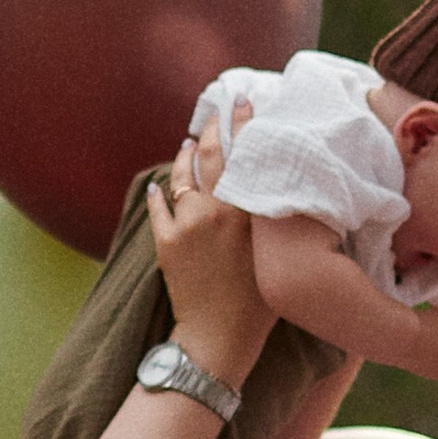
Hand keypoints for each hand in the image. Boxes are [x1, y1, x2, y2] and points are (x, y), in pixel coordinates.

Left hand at [149, 123, 273, 378]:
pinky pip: (159, 207)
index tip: (243, 102)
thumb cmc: (260, 302)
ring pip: (182, 176)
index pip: (245, 154)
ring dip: (185, 156)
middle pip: (211, 156)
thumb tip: (278, 190)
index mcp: (248, 211)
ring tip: (189, 142)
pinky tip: (159, 184)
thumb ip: (274, 217)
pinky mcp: (166, 242)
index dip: (244, 124)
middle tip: (217, 111)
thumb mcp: (277, 251)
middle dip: (214, 128)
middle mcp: (217, 210)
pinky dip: (159, 193)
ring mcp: (188, 224)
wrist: (219, 336)